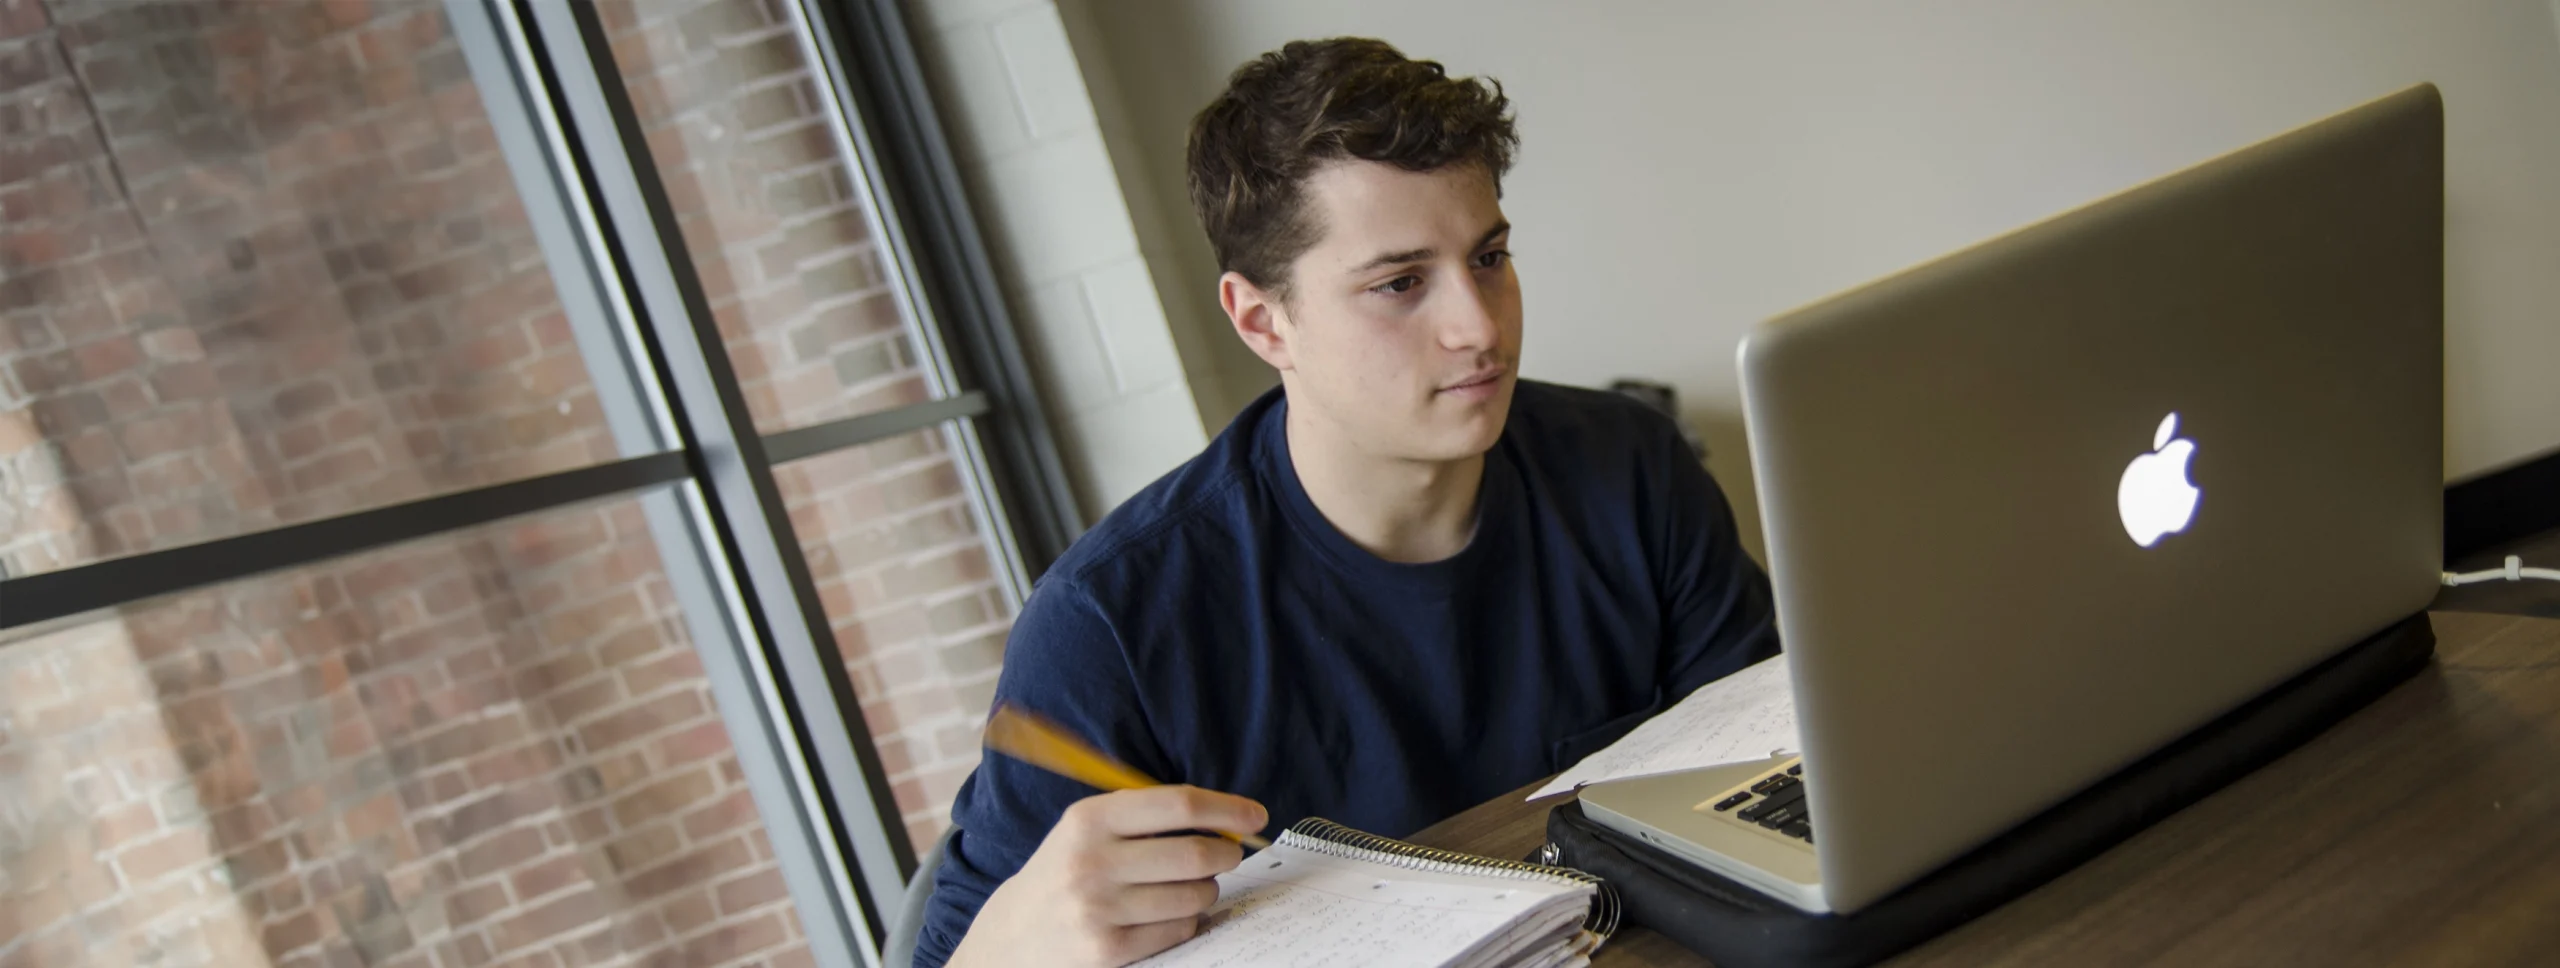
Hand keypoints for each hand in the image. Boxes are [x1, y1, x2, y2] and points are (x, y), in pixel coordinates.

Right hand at [949, 785, 1268, 967]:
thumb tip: (1225, 819)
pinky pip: (1180, 931)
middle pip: (1195, 854)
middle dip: (1225, 855)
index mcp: (1089, 820)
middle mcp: (1092, 862)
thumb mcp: (1087, 829)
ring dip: (1206, 891)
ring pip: (1194, 897)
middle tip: (1228, 856)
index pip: (1178, 804)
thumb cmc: (1067, 871)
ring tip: (1189, 888)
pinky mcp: (1109, 950)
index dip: (1227, 809)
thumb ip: (1146, 816)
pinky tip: (1166, 916)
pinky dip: (1186, 922)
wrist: (1015, 933)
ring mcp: (1100, 910)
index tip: (1255, 815)